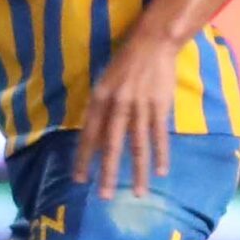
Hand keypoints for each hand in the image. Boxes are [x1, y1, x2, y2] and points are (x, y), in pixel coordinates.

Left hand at [72, 28, 177, 198]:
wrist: (153, 43)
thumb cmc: (125, 64)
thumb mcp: (104, 83)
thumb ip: (100, 110)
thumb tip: (94, 139)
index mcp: (100, 98)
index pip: (89, 134)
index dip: (83, 157)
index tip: (79, 179)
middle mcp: (118, 105)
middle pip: (111, 145)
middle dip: (107, 173)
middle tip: (104, 196)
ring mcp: (140, 106)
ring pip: (138, 145)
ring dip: (138, 171)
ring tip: (139, 193)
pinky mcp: (160, 106)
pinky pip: (159, 135)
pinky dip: (160, 154)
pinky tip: (160, 172)